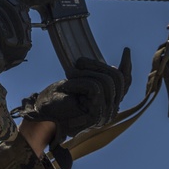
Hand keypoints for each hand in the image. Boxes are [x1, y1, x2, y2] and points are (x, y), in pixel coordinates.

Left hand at [14, 49, 131, 134]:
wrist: (41, 118)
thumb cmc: (56, 101)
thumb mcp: (78, 83)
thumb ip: (96, 78)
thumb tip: (113, 66)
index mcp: (108, 103)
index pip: (125, 84)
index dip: (126, 66)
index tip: (126, 50)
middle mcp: (111, 111)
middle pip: (117, 79)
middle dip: (97, 65)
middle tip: (78, 63)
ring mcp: (105, 115)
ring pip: (106, 82)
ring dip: (84, 74)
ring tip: (69, 78)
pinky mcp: (96, 116)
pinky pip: (95, 89)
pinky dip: (79, 82)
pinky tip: (67, 86)